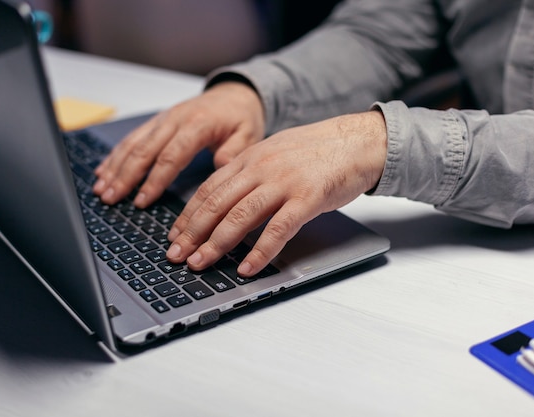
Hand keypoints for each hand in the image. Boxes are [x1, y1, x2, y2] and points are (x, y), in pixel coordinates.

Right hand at [92, 81, 264, 206]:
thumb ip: (234, 154)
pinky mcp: (157, 121)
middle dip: (124, 176)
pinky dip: (115, 155)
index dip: (154, 180)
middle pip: (144, 151)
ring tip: (101, 189)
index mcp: (197, 124)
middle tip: (110, 198)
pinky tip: (103, 170)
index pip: (171, 156)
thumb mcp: (248, 135)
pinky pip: (132, 138)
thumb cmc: (241, 117)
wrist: (235, 94)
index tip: (141, 201)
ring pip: (133, 144)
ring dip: (115, 167)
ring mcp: (163, 119)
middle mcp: (175, 119)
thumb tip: (220, 171)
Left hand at [165, 110, 387, 276]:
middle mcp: (261, 168)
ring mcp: (284, 182)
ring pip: (240, 216)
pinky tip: (247, 268)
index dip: (188, 214)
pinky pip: (278, 229)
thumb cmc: (319, 151)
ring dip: (216, 244)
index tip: (174, 235)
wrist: (359, 141)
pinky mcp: (307, 198)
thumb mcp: (275, 152)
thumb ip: (250, 172)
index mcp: (250, 157)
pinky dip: (260, 251)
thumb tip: (227, 198)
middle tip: (176, 256)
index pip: (209, 188)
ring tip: (200, 264)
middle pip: (217, 203)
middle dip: (192, 232)